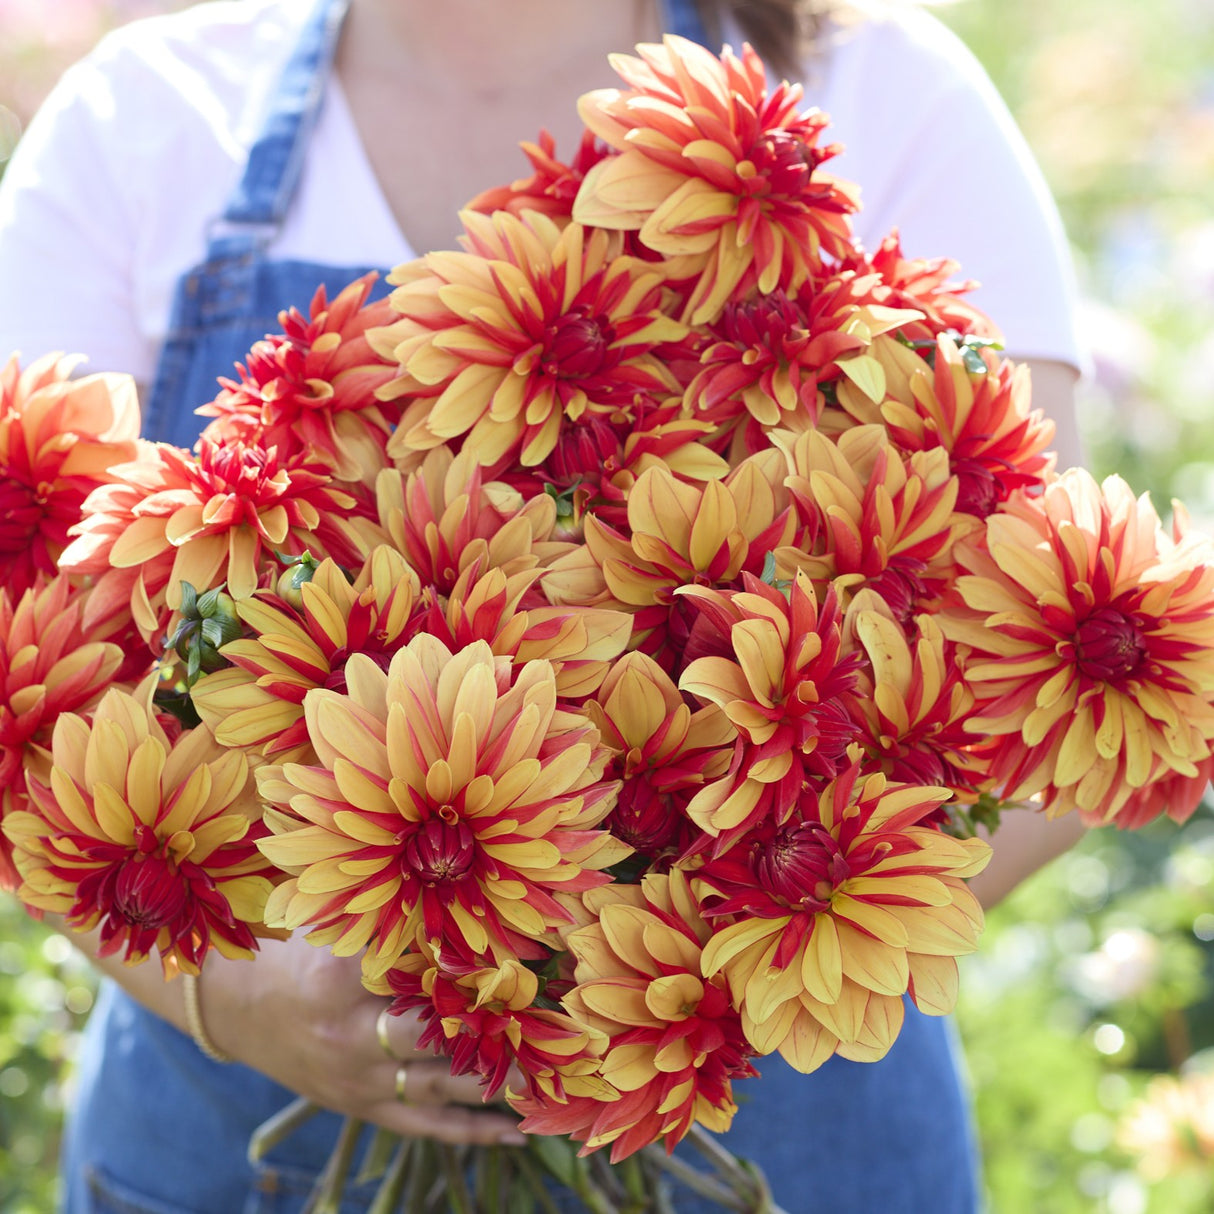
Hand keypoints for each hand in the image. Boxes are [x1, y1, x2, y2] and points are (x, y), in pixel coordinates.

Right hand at [195, 933, 526, 1145]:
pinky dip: (472, 1131)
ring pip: (439, 1086)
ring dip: (496, 1083)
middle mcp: (348, 1035)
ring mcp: (356, 1080)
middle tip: (550, 1023)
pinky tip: (517, 1131)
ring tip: (550, 1079)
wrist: (235, 1006)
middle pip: (436, 1034)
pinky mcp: (361, 1108)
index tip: (520, 953)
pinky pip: (424, 1127)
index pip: (418, 971)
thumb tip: (463, 894)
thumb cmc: (293, 951)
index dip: (469, 964)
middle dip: (492, 1029)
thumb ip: (391, 919)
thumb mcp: (332, 924)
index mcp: (338, 979)